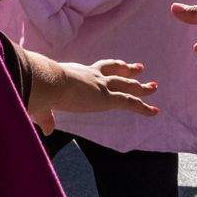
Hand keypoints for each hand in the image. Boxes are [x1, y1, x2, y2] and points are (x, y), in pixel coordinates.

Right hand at [28, 57, 157, 132]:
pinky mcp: (107, 98)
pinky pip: (130, 103)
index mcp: (78, 73)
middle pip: (116, 72)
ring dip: (141, 87)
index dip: (108, 68)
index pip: (97, 70)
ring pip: (127, 86)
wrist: (47, 82)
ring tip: (153, 87)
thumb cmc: (41, 89)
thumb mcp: (44, 102)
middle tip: (140, 68)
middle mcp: (93, 77)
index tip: (117, 66)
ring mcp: (102, 87)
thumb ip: (46, 117)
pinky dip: (143, 107)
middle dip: (129, 70)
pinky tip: (154, 111)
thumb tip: (47, 130)